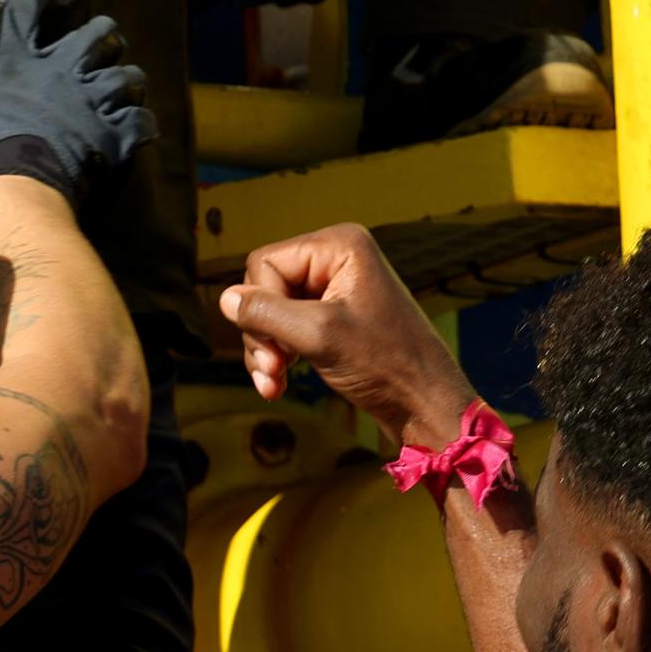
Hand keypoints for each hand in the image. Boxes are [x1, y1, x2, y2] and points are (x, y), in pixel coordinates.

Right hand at [0, 0, 150, 227]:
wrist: (11, 200)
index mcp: (15, 60)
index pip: (24, 3)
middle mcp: (59, 71)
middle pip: (99, 32)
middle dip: (102, 36)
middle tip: (97, 45)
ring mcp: (91, 103)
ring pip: (128, 75)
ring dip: (126, 82)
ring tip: (122, 89)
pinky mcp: (114, 137)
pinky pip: (141, 123)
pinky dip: (141, 125)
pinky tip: (137, 130)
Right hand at [217, 223, 474, 446]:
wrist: (427, 406)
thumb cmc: (386, 365)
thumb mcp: (319, 335)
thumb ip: (266, 313)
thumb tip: (224, 298)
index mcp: (339, 245)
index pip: (266, 263)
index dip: (259, 306)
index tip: (272, 351)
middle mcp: (337, 258)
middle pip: (266, 286)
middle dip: (261, 333)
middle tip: (271, 372)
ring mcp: (337, 288)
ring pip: (273, 310)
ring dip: (266, 350)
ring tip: (272, 384)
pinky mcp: (336, 317)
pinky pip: (289, 325)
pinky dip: (280, 354)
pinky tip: (279, 383)